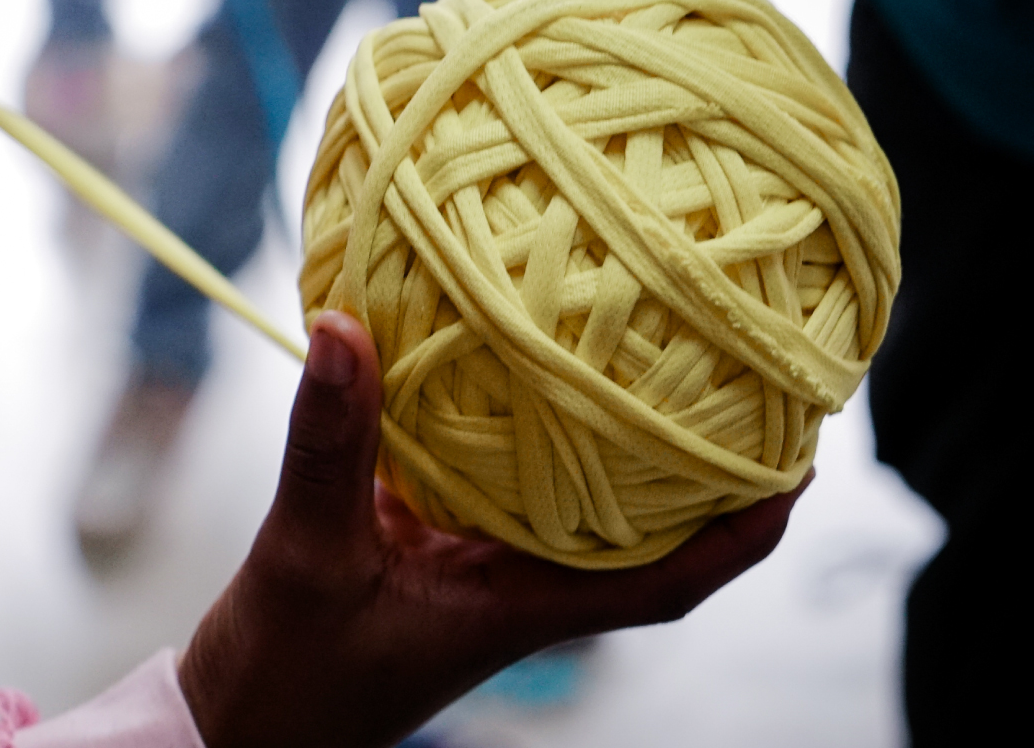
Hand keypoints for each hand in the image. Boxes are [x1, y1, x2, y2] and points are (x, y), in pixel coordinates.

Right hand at [178, 311, 811, 747]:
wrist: (232, 729)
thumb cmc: (286, 678)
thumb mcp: (307, 554)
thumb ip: (331, 443)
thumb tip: (348, 325)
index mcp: (519, 609)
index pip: (667, 583)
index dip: (742, 532)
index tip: (801, 466)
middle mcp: (511, 587)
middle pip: (636, 531)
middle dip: (696, 469)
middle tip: (742, 378)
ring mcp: (470, 571)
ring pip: (563, 501)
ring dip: (607, 442)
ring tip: (642, 352)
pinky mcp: (422, 551)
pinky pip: (487, 480)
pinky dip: (506, 429)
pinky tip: (494, 367)